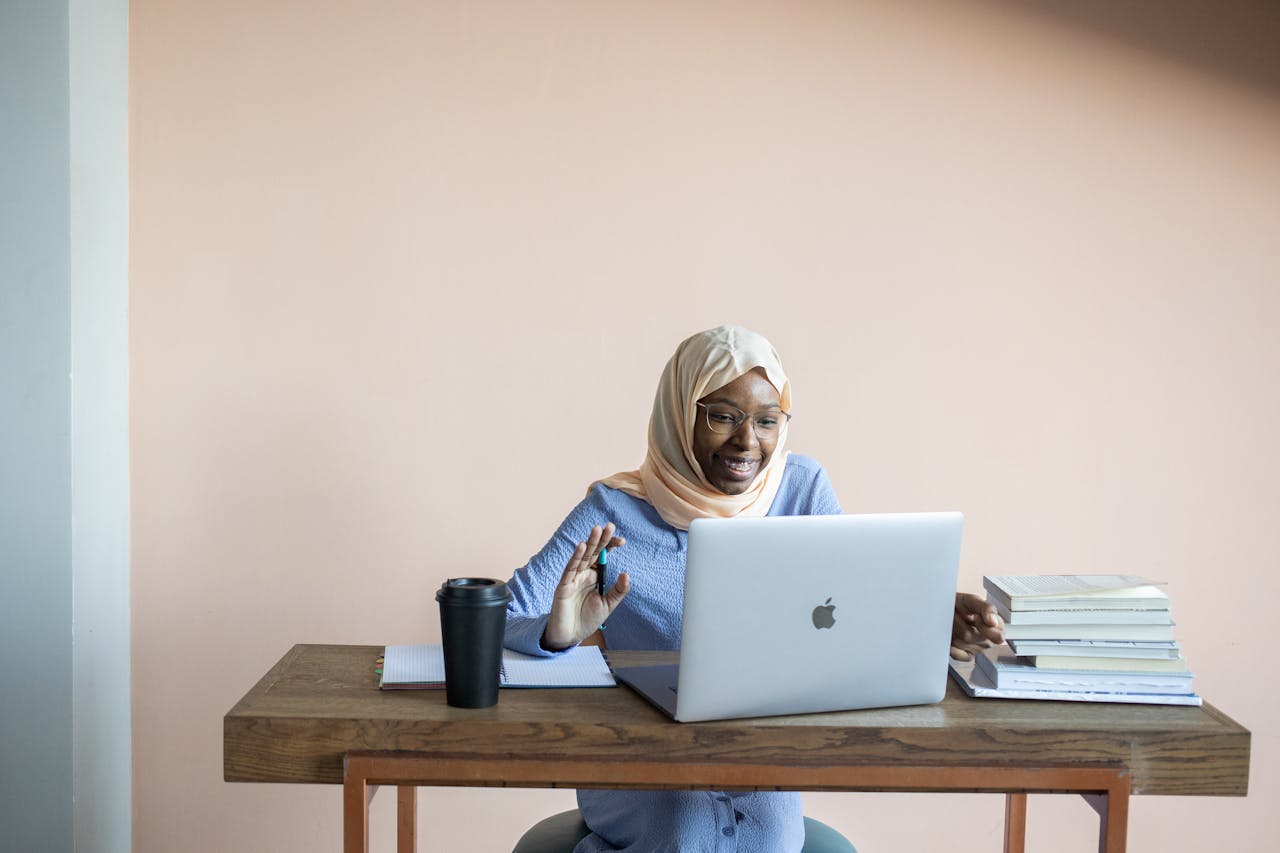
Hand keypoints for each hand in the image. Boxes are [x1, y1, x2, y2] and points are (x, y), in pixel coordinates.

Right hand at [542, 523, 629, 649]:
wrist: (571, 636)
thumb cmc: (588, 619)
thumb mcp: (608, 605)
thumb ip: (618, 591)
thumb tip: (626, 574)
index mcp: (595, 576)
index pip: (603, 556)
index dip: (610, 546)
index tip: (623, 541)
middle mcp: (584, 574)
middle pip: (593, 552)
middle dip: (601, 539)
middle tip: (609, 525)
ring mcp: (573, 578)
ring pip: (582, 557)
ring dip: (589, 543)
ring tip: (597, 530)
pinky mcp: (564, 586)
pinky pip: (570, 569)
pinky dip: (576, 558)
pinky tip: (582, 547)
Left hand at [950, 592, 1003, 660]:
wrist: (946, 608)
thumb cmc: (962, 605)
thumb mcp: (974, 601)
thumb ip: (986, 608)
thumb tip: (993, 622)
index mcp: (996, 628)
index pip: (998, 636)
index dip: (984, 626)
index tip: (976, 616)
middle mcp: (988, 641)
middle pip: (971, 637)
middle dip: (961, 624)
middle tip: (959, 615)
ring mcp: (977, 649)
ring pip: (960, 642)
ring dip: (953, 629)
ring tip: (953, 622)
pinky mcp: (966, 656)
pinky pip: (958, 654)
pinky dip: (951, 644)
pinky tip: (951, 634)